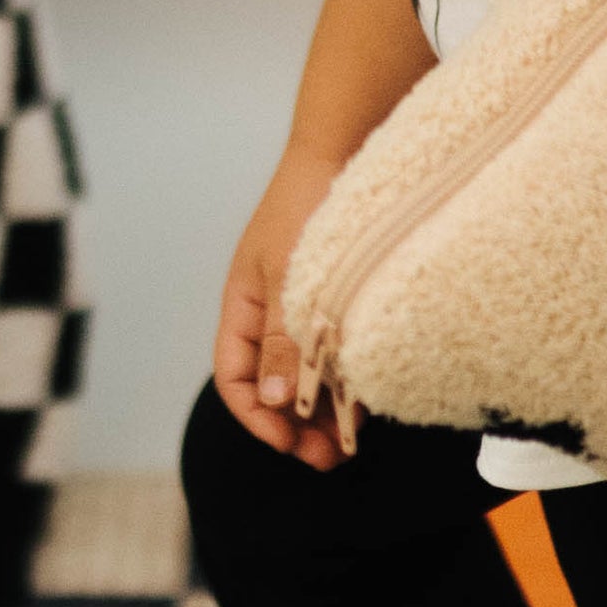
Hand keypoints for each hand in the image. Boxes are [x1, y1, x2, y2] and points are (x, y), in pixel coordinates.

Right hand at [212, 140, 353, 469]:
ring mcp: (309, 309)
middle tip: (327, 460)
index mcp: (244, 306)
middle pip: (274, 387)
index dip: (257, 417)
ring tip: (350, 446)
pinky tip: (370, 404)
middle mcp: (273, 314)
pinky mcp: (345, 302)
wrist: (352, 146)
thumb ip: (285, 340)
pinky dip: (350, 384)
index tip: (289, 443)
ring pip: (309, 378)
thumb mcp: (292, 277)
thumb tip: (277, 403)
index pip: (235, 379)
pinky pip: (340, 355)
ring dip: (325, 415)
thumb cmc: (311, 204)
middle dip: (295, 427)